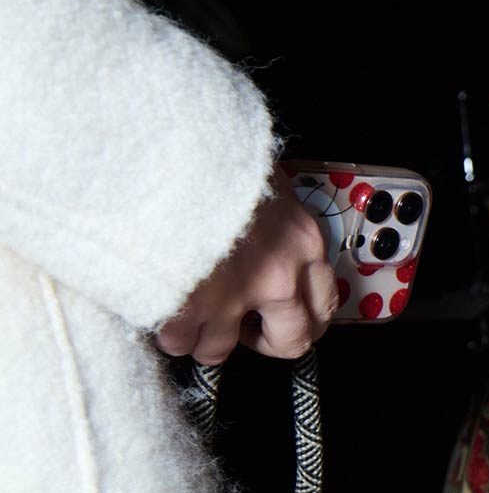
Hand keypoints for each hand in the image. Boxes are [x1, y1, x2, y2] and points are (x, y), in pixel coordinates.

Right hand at [154, 173, 340, 365]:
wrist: (173, 145)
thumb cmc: (217, 154)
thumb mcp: (266, 185)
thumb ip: (274, 222)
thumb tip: (262, 239)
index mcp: (304, 244)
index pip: (323, 306)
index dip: (301, 320)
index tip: (282, 316)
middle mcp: (280, 276)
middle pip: (290, 342)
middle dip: (263, 342)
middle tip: (242, 331)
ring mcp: (234, 293)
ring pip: (222, 348)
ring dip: (203, 339)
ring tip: (189, 321)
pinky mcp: (189, 301)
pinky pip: (179, 340)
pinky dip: (168, 332)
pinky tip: (160, 311)